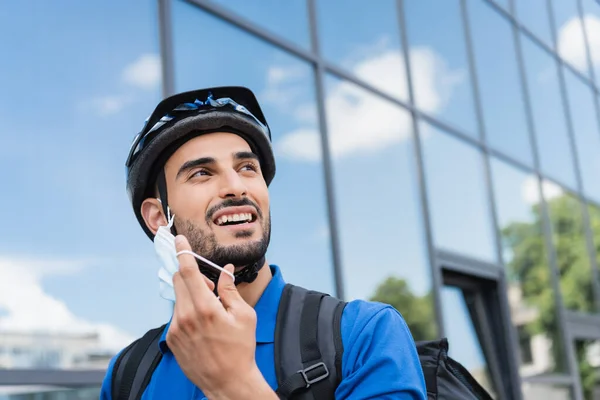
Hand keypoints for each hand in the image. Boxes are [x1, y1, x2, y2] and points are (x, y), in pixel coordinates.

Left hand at [166, 235, 270, 398]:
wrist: (227, 381)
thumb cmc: (240, 349)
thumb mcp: (244, 316)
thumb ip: (230, 290)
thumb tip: (225, 270)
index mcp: (205, 308)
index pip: (188, 271)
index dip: (183, 252)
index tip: (179, 240)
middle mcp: (185, 316)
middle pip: (179, 280)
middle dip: (192, 275)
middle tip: (211, 287)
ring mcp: (175, 328)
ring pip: (178, 297)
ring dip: (190, 295)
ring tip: (209, 312)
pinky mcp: (171, 338)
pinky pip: (176, 313)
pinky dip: (187, 310)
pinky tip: (203, 326)